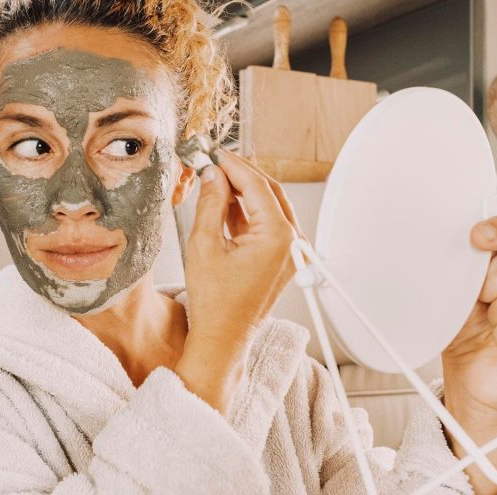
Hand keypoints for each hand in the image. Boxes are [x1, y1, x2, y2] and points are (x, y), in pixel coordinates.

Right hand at [174, 148, 303, 413]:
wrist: (222, 340)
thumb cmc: (215, 304)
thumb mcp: (204, 244)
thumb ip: (210, 202)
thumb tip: (212, 175)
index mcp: (278, 236)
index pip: (257, 185)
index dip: (233, 164)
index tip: (214, 153)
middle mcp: (291, 243)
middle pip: (267, 192)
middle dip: (240, 174)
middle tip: (213, 163)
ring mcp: (289, 253)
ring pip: (268, 207)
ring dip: (243, 192)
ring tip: (214, 182)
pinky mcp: (281, 261)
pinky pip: (267, 226)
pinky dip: (246, 213)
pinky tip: (224, 205)